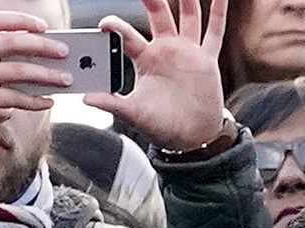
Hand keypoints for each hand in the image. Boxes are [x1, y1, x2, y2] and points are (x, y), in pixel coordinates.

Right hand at [0, 12, 70, 139]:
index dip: (20, 21)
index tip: (43, 25)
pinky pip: (17, 98)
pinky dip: (36, 101)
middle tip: (64, 51)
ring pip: (19, 71)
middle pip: (11, 42)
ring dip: (48, 75)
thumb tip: (30, 65)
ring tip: (66, 79)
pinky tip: (48, 102)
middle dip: (42, 45)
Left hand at [87, 0, 228, 147]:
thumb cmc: (162, 124)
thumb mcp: (134, 114)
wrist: (191, 138)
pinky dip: (219, 13)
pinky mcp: (207, 60)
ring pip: (187, 17)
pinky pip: (214, 33)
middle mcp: (166, 50)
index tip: (104, 25)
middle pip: (158, 15)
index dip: (115, 26)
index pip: (127, 35)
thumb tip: (86, 99)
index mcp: (145, 58)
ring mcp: (188, 52)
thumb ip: (112, 104)